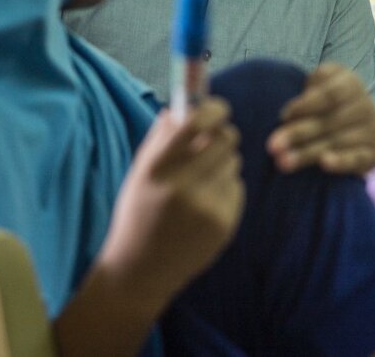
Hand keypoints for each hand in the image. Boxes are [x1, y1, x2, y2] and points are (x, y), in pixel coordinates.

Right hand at [98, 99, 243, 308]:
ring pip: (233, 162)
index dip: (213, 109)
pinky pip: (236, 187)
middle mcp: (182, 186)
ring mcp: (206, 207)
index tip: (217, 110)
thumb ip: (161, 137)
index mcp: (157, 169)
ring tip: (199, 184)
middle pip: (226, 138)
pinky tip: (204, 207)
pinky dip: (225, 190)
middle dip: (222, 135)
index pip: (196, 122)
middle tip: (212, 144)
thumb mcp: (139, 173)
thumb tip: (184, 104)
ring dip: (222, 164)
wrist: (140, 271)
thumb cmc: (138, 214)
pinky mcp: (223, 224)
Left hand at [267, 63, 374, 174]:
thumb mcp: (318, 85)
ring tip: (283, 162)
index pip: (329, 94)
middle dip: (298, 134)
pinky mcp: (372, 154)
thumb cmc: (325, 103)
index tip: (283, 116)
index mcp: (350, 83)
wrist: (355, 124)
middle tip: (272, 146)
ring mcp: (371, 131)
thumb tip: (290, 114)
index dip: (305, 105)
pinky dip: (341, 162)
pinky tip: (324, 164)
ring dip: (307, 153)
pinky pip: (356, 159)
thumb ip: (308, 89)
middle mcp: (365, 106)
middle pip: (329, 121)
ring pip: (336, 142)